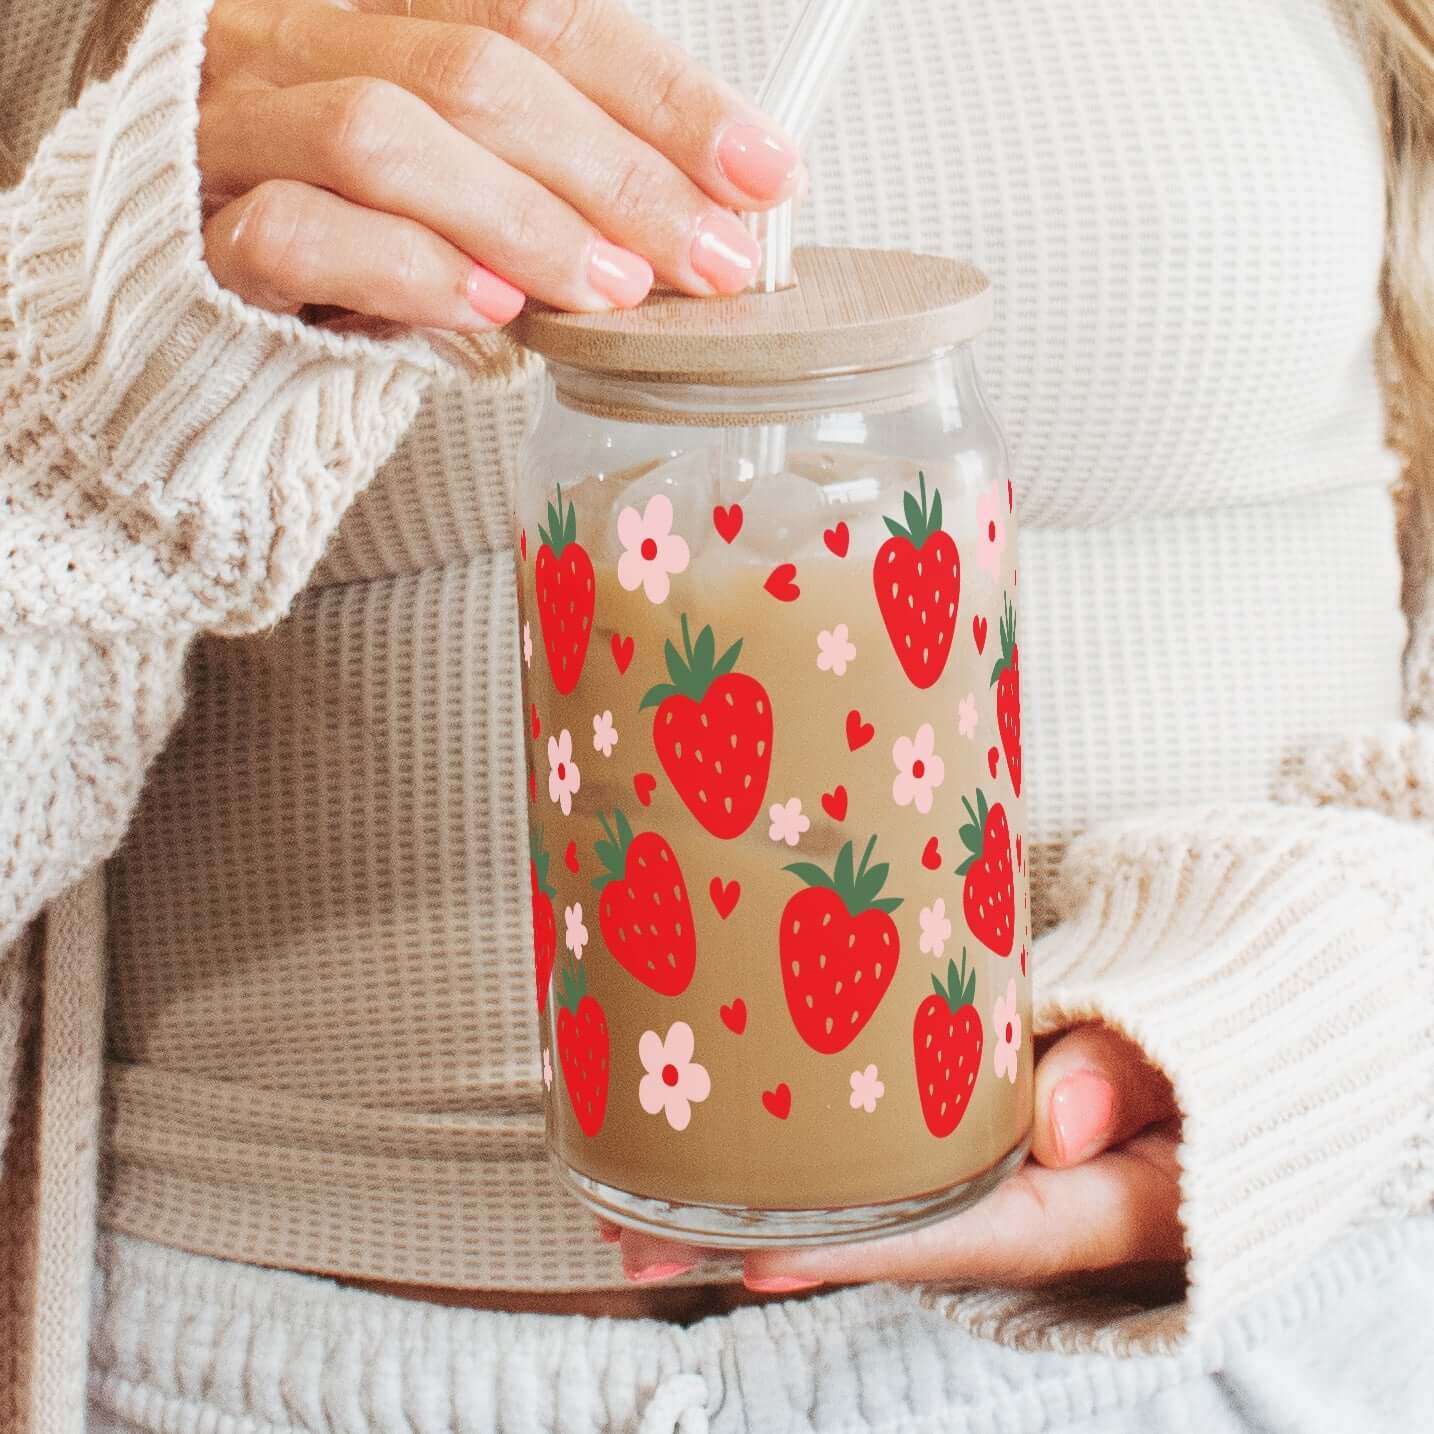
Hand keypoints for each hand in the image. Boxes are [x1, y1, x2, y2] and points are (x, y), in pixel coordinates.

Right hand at [197, 0, 802, 328]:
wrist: (197, 312)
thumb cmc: (352, 245)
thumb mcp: (467, 190)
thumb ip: (558, 177)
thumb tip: (707, 213)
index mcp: (381, 16)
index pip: (538, 16)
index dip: (660, 92)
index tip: (761, 170)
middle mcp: (302, 44)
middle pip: (478, 68)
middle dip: (618, 169)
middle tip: (708, 257)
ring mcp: (238, 132)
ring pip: (383, 134)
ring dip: (523, 217)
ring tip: (612, 291)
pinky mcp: (198, 237)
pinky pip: (294, 232)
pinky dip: (407, 268)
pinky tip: (490, 312)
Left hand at [603, 1024, 1185, 1293]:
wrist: (1203, 1049)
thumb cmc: (1194, 1061)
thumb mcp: (1187, 1072)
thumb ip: (1124, 1084)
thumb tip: (1052, 1126)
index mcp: (1070, 1209)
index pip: (950, 1234)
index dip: (853, 1249)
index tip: (755, 1252)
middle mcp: (1001, 1212)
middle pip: (866, 1238)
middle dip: (750, 1244)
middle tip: (632, 1239)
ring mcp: (965, 1182)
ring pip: (845, 1207)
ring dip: (737, 1211)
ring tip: (625, 1208)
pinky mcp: (942, 1143)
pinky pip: (860, 1164)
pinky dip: (785, 1164)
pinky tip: (704, 1148)